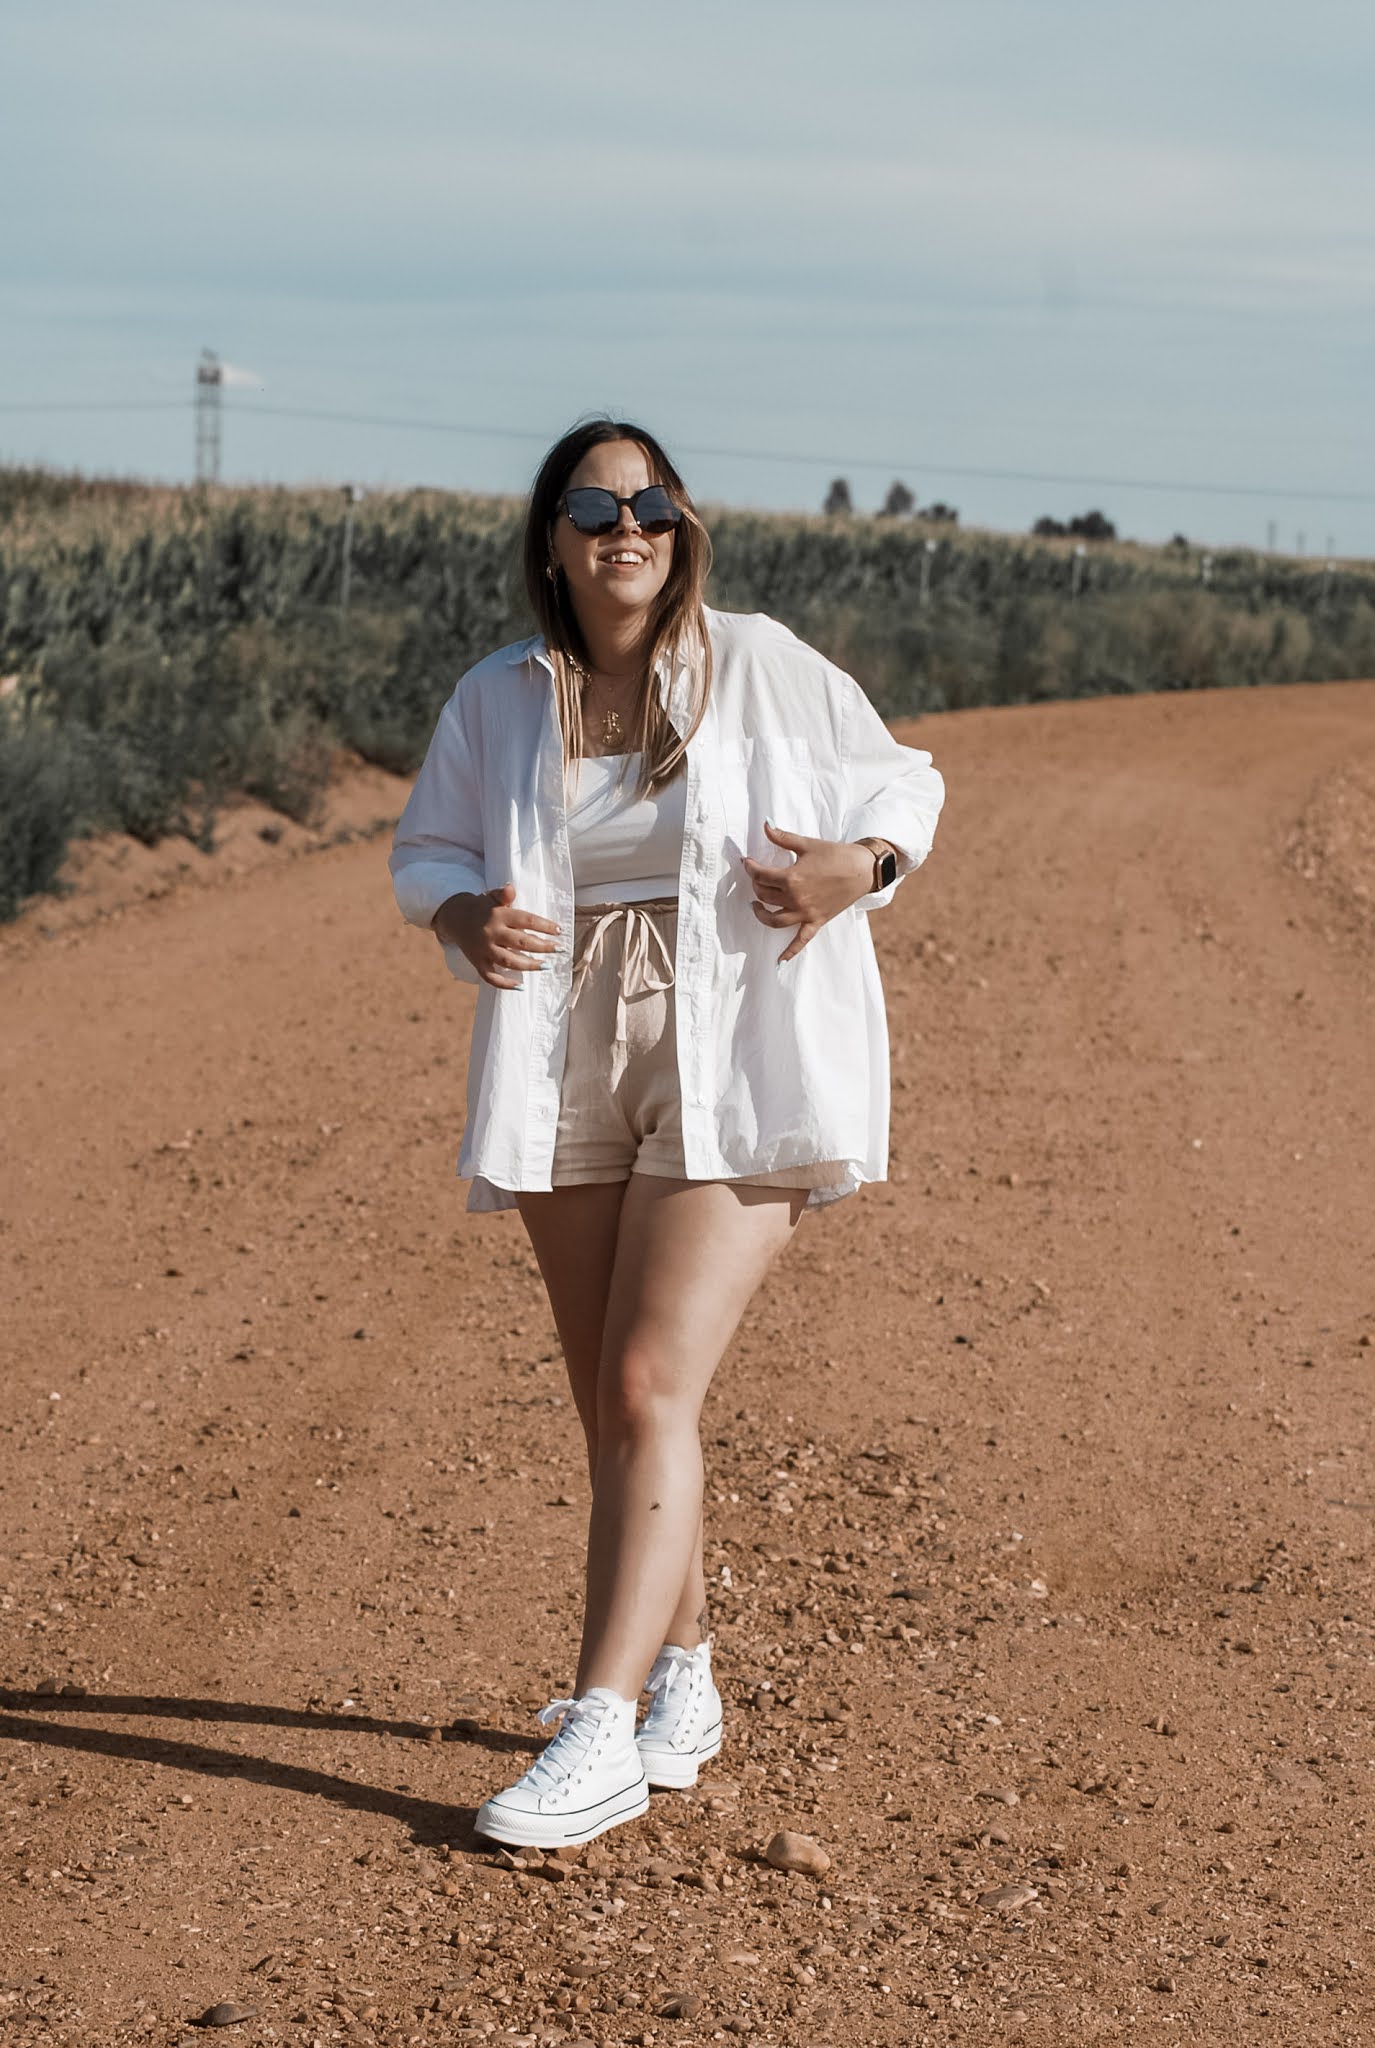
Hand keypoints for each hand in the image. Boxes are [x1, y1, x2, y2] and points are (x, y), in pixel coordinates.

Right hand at [432, 883, 560, 989]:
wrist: (454, 917)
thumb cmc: (481, 907)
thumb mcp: (491, 896)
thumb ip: (503, 894)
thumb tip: (511, 889)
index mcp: (498, 915)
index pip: (526, 920)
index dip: (545, 926)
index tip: (560, 931)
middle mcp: (491, 933)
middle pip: (521, 942)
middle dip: (543, 947)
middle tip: (560, 950)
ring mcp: (483, 949)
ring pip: (509, 961)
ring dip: (529, 965)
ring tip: (546, 966)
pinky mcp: (477, 962)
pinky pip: (491, 977)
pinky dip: (505, 984)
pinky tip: (521, 987)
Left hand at [740, 821, 876, 963]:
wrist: (862, 869)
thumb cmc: (835, 855)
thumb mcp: (807, 844)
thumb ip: (782, 837)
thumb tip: (765, 825)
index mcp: (791, 878)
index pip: (760, 875)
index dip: (749, 868)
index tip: (747, 862)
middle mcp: (795, 898)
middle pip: (764, 895)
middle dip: (756, 885)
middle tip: (757, 877)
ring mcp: (805, 913)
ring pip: (774, 920)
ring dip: (761, 914)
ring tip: (756, 906)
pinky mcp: (816, 921)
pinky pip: (800, 941)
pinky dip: (789, 953)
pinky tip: (778, 962)